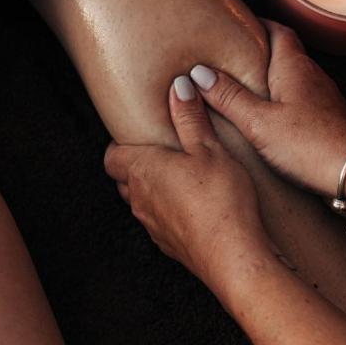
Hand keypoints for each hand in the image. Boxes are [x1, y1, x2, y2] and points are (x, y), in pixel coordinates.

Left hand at [104, 76, 270, 289]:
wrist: (233, 257)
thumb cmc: (220, 202)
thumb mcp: (210, 150)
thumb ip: (191, 119)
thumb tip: (178, 87)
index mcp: (143, 171)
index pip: (112, 156)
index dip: (122, 144)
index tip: (141, 134)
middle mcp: (140, 200)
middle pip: (124, 180)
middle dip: (138, 166)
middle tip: (164, 152)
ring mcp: (153, 226)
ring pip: (142, 202)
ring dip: (156, 190)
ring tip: (183, 178)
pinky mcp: (170, 245)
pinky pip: (161, 223)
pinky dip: (172, 212)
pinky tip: (197, 207)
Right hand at [188, 21, 345, 196]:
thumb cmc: (308, 146)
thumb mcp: (258, 122)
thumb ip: (228, 97)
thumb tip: (199, 74)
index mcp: (294, 67)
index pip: (278, 31)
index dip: (259, 25)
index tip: (238, 25)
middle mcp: (312, 76)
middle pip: (286, 54)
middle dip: (262, 52)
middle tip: (234, 58)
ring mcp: (324, 99)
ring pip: (294, 79)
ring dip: (273, 80)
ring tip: (246, 89)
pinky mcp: (328, 120)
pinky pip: (303, 102)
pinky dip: (285, 102)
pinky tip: (271, 120)